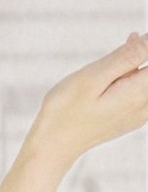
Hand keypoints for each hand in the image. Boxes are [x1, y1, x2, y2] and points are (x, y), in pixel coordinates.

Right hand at [27, 30, 147, 166]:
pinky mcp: (130, 119)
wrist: (53, 146)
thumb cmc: (67, 110)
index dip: (142, 48)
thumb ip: (126, 57)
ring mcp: (139, 116)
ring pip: (144, 83)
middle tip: (114, 58)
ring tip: (110, 70)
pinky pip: (140, 94)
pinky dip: (130, 81)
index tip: (127, 46)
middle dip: (137, 58)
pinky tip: (110, 82)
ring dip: (132, 70)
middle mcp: (144, 106)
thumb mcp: (93, 76)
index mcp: (138, 92)